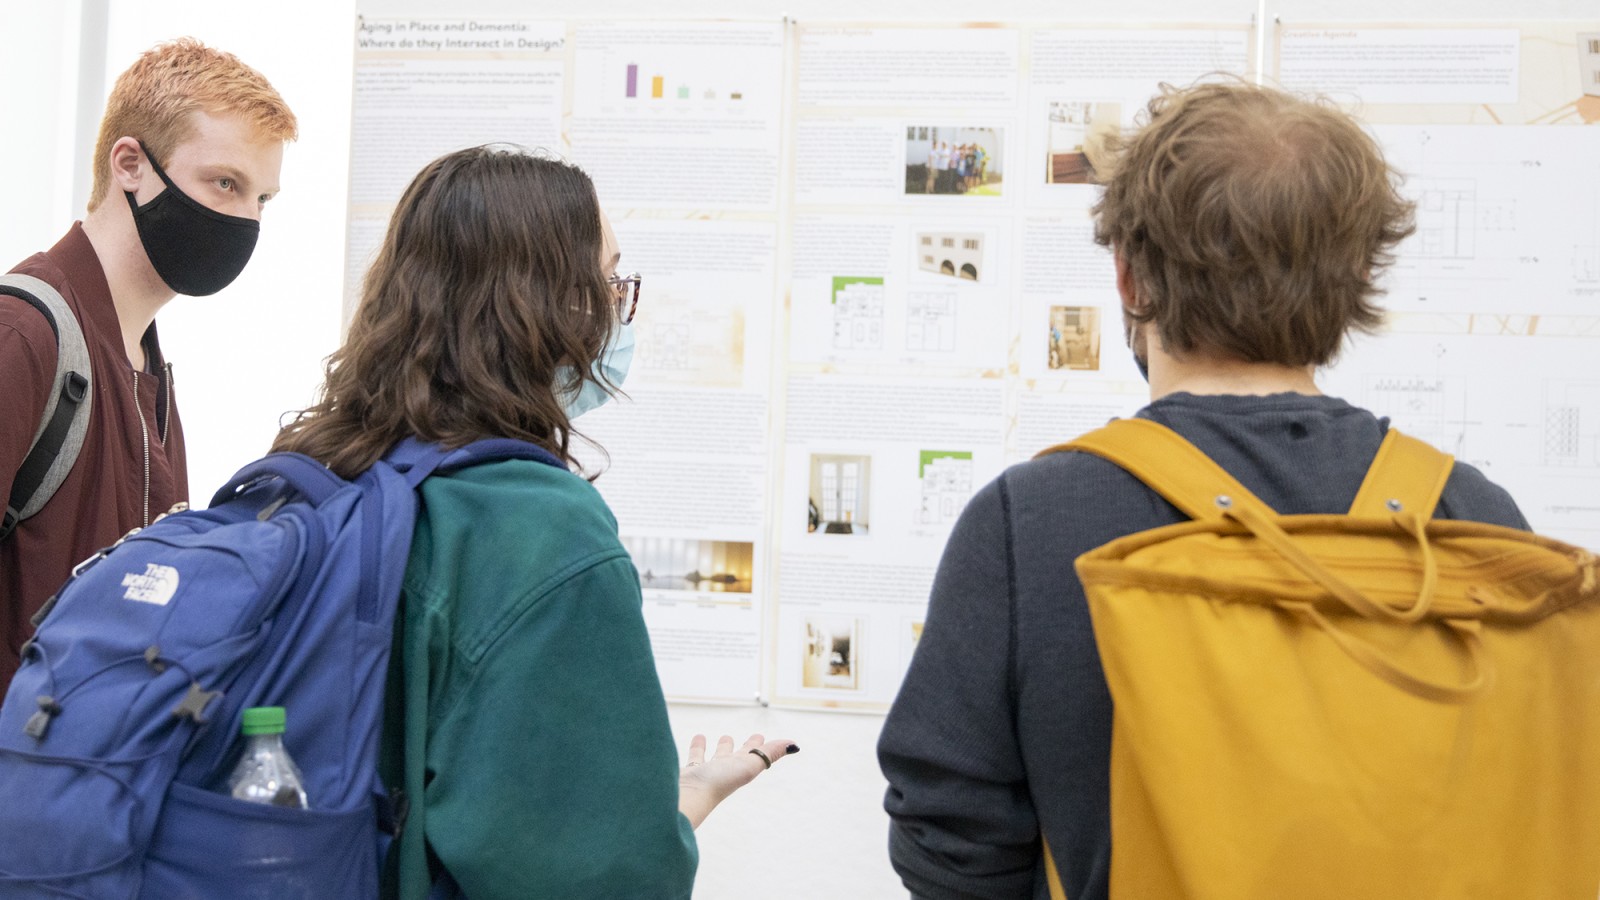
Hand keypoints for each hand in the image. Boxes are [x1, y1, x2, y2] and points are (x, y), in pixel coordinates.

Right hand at [677, 733, 796, 828]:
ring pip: (714, 757)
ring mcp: (707, 773)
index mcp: (740, 770)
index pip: (753, 755)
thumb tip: (794, 745)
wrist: (687, 798)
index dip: (758, 746)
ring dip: (719, 747)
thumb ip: (769, 754)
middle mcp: (725, 772)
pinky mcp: (689, 772)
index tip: (761, 736)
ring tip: (720, 737)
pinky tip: (697, 739)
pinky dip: (697, 747)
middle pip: (737, 756)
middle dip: (744, 747)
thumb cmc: (719, 783)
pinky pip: (694, 757)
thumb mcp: (748, 766)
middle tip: (752, 737)